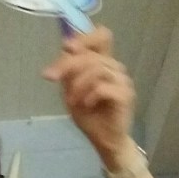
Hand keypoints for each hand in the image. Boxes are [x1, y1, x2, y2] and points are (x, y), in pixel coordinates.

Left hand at [42, 26, 135, 166]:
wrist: (104, 141)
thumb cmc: (90, 117)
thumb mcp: (71, 92)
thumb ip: (69, 73)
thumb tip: (64, 50)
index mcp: (103, 64)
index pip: (102, 36)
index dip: (85, 37)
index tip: (66, 47)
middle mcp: (115, 68)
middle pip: (91, 54)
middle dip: (68, 65)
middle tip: (52, 77)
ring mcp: (122, 81)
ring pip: (97, 69)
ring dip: (78, 84)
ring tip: (72, 101)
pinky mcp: (125, 95)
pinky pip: (104, 87)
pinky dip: (90, 95)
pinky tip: (86, 105)